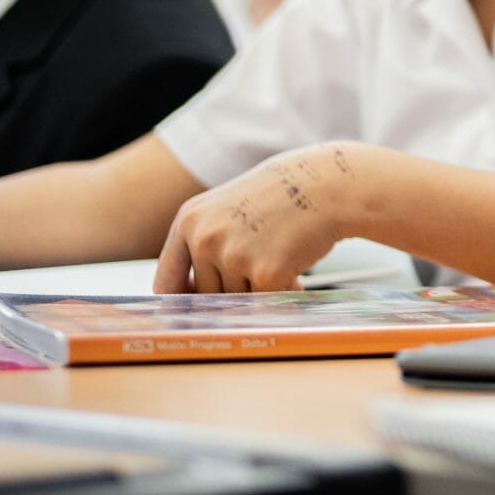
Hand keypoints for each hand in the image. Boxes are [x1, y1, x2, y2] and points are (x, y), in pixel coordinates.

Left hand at [153, 142, 365, 292]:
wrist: (328, 185)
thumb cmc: (283, 198)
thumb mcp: (228, 210)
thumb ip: (206, 246)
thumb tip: (195, 301)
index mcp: (189, 220)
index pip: (166, 281)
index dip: (182, 300)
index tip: (194, 310)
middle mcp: (204, 238)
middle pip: (205, 295)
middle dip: (233, 291)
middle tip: (260, 271)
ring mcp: (233, 256)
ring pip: (235, 300)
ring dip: (259, 292)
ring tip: (281, 262)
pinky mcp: (264, 273)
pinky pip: (264, 302)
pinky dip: (280, 294)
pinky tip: (295, 273)